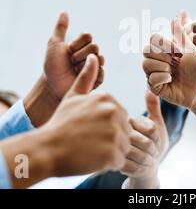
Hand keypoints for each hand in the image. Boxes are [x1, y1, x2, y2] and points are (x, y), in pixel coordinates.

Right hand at [43, 54, 130, 175]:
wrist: (47, 149)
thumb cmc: (61, 123)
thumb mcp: (73, 97)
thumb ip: (87, 77)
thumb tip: (93, 56)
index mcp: (108, 99)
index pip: (120, 116)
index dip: (107, 126)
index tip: (91, 129)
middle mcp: (114, 112)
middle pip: (125, 130)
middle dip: (112, 139)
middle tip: (92, 142)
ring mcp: (115, 133)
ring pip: (124, 146)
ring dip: (112, 151)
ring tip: (92, 150)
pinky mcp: (114, 153)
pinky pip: (120, 160)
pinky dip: (109, 163)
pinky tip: (93, 158)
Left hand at [44, 12, 104, 99]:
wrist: (52, 86)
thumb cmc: (52, 66)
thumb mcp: (54, 44)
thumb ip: (60, 28)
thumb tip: (64, 12)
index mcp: (83, 45)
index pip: (88, 36)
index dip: (77, 44)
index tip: (68, 51)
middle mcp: (91, 53)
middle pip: (94, 46)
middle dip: (79, 55)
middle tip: (71, 63)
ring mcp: (96, 65)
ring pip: (99, 58)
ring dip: (84, 65)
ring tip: (75, 71)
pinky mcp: (99, 78)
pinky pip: (101, 71)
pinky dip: (91, 73)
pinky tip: (82, 77)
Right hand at [121, 91, 168, 187]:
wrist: (145, 166)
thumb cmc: (153, 143)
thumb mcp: (156, 123)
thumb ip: (153, 107)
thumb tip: (152, 89)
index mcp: (129, 120)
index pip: (151, 129)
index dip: (157, 137)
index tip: (155, 140)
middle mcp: (119, 132)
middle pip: (146, 142)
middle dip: (153, 150)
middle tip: (151, 152)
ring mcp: (116, 148)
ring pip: (142, 155)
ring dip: (149, 159)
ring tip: (147, 158)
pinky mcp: (115, 163)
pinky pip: (136, 167)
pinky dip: (143, 168)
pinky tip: (141, 165)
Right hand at [143, 12, 195, 109]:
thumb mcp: (191, 49)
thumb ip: (182, 34)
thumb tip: (176, 17)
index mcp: (162, 48)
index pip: (152, 38)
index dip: (164, 43)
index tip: (179, 51)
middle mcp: (154, 59)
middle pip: (146, 50)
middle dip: (164, 55)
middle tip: (177, 61)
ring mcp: (151, 72)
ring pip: (146, 64)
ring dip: (163, 67)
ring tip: (174, 71)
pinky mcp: (152, 86)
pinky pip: (151, 78)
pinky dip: (163, 77)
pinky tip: (171, 79)